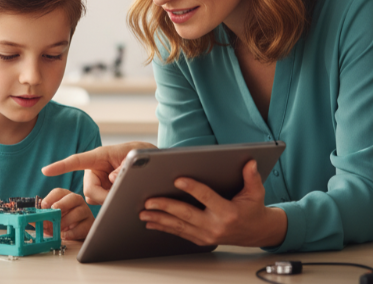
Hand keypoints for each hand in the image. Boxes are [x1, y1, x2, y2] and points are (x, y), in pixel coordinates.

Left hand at [41, 189, 93, 240]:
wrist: (77, 232)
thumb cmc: (62, 221)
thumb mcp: (51, 218)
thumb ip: (42, 217)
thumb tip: (32, 219)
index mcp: (65, 196)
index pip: (59, 192)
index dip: (50, 197)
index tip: (43, 205)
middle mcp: (77, 201)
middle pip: (73, 198)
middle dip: (62, 203)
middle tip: (54, 210)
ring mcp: (85, 211)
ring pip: (79, 212)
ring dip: (66, 220)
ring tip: (58, 227)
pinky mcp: (90, 224)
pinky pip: (83, 226)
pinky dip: (72, 232)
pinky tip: (65, 235)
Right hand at [42, 142, 156, 203]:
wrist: (151, 164)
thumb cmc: (141, 154)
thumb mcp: (135, 155)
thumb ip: (124, 166)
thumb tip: (112, 178)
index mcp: (99, 156)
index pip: (76, 161)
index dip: (60, 166)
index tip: (45, 171)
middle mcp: (95, 169)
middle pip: (90, 189)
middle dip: (104, 196)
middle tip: (122, 195)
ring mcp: (98, 181)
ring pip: (95, 198)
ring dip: (109, 198)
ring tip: (126, 189)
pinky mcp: (103, 191)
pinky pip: (101, 201)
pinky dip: (110, 202)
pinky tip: (120, 195)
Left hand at [140, 160, 287, 247]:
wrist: (256, 233)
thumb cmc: (253, 210)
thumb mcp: (256, 193)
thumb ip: (251, 177)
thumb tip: (250, 162)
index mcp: (228, 212)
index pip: (207, 198)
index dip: (192, 188)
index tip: (177, 179)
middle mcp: (216, 226)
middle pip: (186, 214)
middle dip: (166, 207)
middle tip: (148, 200)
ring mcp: (207, 235)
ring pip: (179, 226)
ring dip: (160, 219)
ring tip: (143, 213)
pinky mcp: (202, 240)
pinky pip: (180, 233)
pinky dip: (164, 228)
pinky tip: (151, 223)